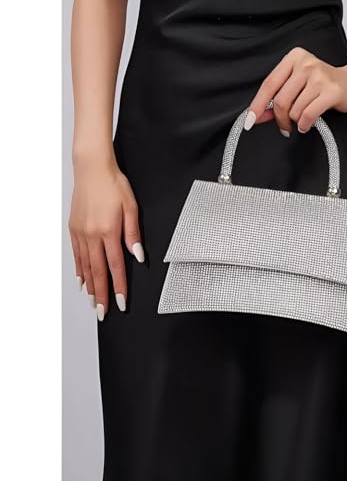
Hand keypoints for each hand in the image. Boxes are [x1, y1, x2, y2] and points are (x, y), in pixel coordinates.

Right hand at [68, 150, 143, 321]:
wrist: (92, 168)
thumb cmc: (114, 185)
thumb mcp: (131, 207)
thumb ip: (134, 234)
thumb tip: (138, 256)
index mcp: (109, 231)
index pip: (115, 266)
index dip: (118, 287)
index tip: (121, 302)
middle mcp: (92, 235)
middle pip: (98, 272)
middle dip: (102, 294)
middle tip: (103, 312)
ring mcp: (81, 232)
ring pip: (85, 266)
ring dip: (90, 286)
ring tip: (92, 301)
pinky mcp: (74, 228)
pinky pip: (76, 255)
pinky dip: (79, 270)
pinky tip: (81, 280)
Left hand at [244, 47, 346, 134]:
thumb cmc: (323, 86)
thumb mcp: (297, 87)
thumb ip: (276, 98)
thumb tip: (258, 116)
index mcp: (294, 58)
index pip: (269, 84)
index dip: (257, 105)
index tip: (250, 121)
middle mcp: (306, 64)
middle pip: (280, 101)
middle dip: (280, 119)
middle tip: (284, 127)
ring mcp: (319, 76)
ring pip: (294, 110)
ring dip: (295, 122)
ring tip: (302, 120)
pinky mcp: (331, 91)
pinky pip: (308, 115)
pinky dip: (305, 125)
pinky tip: (308, 124)